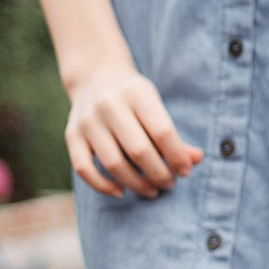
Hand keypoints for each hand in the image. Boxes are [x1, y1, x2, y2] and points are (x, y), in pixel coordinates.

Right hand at [65, 61, 200, 197]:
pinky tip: (121, 191)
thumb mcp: (156, 106)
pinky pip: (84, 168)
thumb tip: (197, 159)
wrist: (95, 77)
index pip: (162, 131)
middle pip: (139, 150)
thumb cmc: (134, 98)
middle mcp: (109, 105)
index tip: (186, 171)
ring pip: (113, 163)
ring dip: (136, 183)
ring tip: (152, 190)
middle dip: (158, 173)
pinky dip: (102, 185)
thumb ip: (175, 135)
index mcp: (137, 94)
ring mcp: (87, 121)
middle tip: (170, 184)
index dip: (177, 156)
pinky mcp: (71, 135)